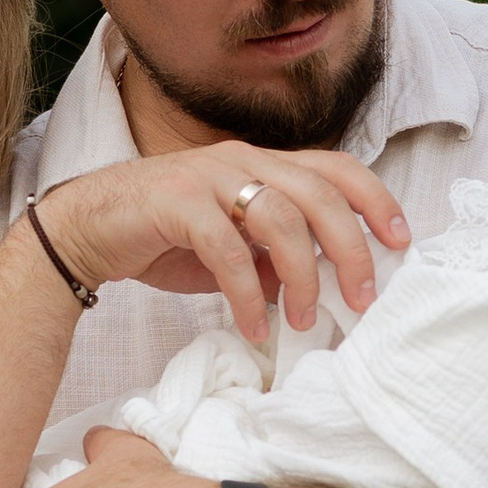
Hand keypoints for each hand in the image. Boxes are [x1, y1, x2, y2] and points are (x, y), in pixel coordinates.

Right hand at [37, 145, 407, 341]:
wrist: (87, 228)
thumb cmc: (163, 236)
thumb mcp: (232, 248)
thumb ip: (271, 257)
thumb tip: (312, 288)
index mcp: (262, 165)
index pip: (335, 169)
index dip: (374, 200)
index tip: (400, 241)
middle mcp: (242, 161)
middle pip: (319, 195)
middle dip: (350, 250)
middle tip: (362, 300)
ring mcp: (208, 177)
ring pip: (280, 218)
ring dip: (302, 277)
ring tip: (301, 321)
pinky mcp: (175, 202)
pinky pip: (226, 249)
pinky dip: (246, 293)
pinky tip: (253, 325)